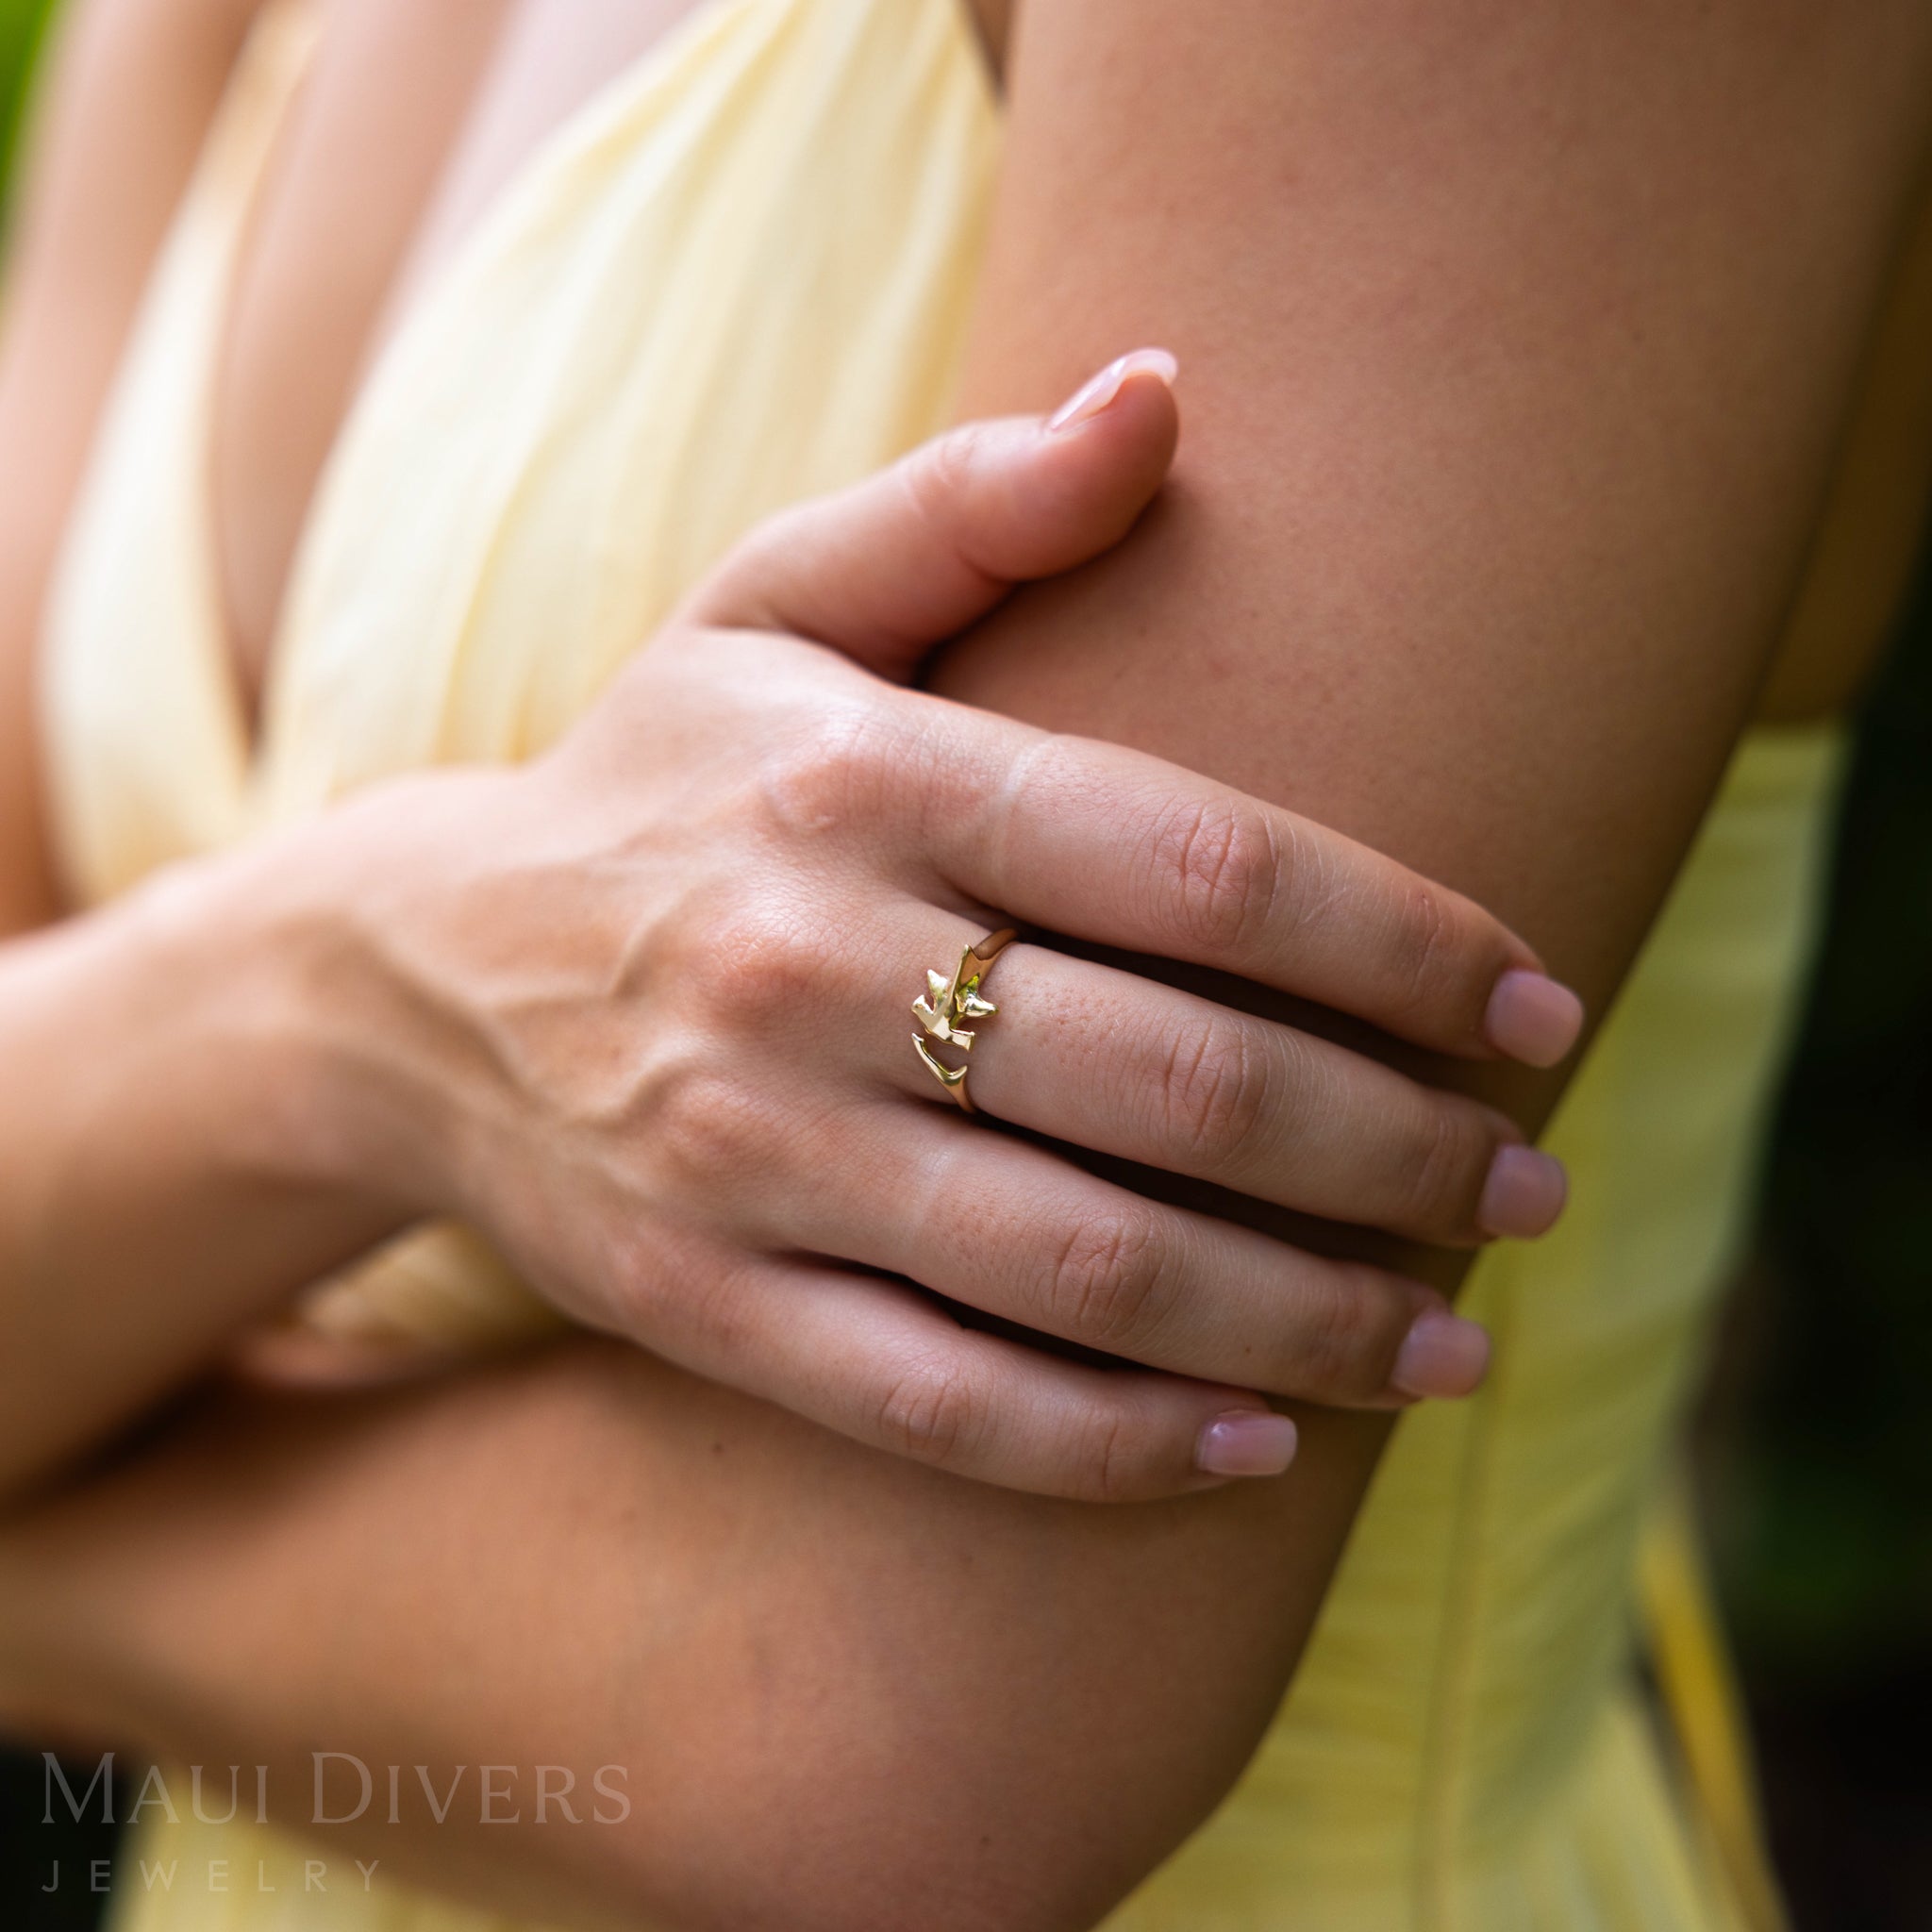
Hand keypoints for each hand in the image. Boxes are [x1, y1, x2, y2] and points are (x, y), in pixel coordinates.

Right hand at [322, 353, 1580, 1500]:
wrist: (415, 983)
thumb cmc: (655, 782)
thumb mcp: (768, 602)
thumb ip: (969, 505)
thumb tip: (1165, 387)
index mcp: (860, 778)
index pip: (1203, 864)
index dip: (1407, 945)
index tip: (1540, 1008)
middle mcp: (807, 966)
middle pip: (1182, 1083)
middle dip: (1402, 1152)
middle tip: (1534, 1186)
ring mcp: (752, 1153)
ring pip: (1091, 1270)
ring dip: (1310, 1323)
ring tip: (1457, 1344)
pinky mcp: (708, 1301)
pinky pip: (946, 1403)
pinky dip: (1121, 1445)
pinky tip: (1261, 1452)